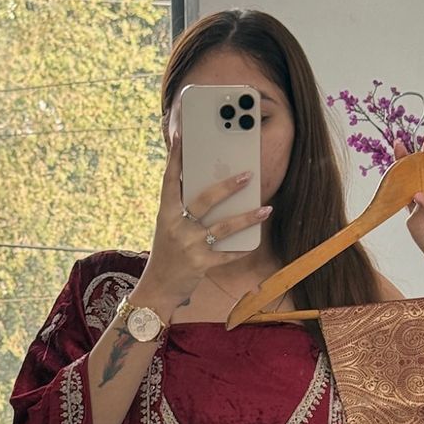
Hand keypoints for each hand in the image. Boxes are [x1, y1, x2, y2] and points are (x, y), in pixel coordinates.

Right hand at [141, 129, 271, 305]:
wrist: (157, 288)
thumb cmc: (166, 253)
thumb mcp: (168, 227)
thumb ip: (182, 208)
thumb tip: (208, 186)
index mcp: (166, 213)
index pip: (170, 180)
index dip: (176, 157)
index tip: (182, 135)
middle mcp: (176, 227)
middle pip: (205, 200)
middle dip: (228, 186)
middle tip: (248, 175)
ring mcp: (189, 246)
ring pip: (222, 228)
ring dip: (247, 218)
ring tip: (266, 209)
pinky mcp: (200, 265)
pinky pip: (226, 255)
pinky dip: (240, 250)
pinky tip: (253, 244)